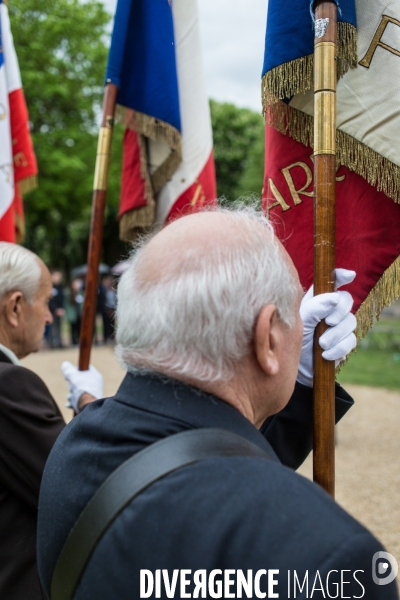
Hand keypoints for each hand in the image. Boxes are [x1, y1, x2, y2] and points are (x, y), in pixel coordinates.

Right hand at [61, 361, 103, 412]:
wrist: (87, 407)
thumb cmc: (82, 390)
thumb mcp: (73, 376)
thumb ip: (69, 370)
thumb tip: (65, 364)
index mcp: (95, 376)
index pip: (86, 369)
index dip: (76, 369)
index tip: (70, 372)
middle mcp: (95, 385)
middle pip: (79, 381)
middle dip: (72, 385)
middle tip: (71, 387)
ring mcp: (91, 395)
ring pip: (77, 392)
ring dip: (71, 394)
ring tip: (72, 397)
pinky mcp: (87, 403)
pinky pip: (77, 401)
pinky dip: (72, 402)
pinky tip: (70, 404)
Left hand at [297, 268, 356, 387]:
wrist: (294, 367)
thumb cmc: (292, 339)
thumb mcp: (299, 322)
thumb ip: (314, 308)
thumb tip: (334, 298)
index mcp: (317, 299)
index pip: (332, 282)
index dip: (342, 276)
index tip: (349, 276)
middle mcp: (330, 309)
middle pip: (346, 300)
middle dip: (340, 311)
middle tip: (328, 321)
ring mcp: (339, 325)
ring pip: (350, 322)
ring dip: (336, 333)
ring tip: (321, 343)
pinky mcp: (344, 342)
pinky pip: (350, 341)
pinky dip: (338, 348)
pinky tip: (326, 354)